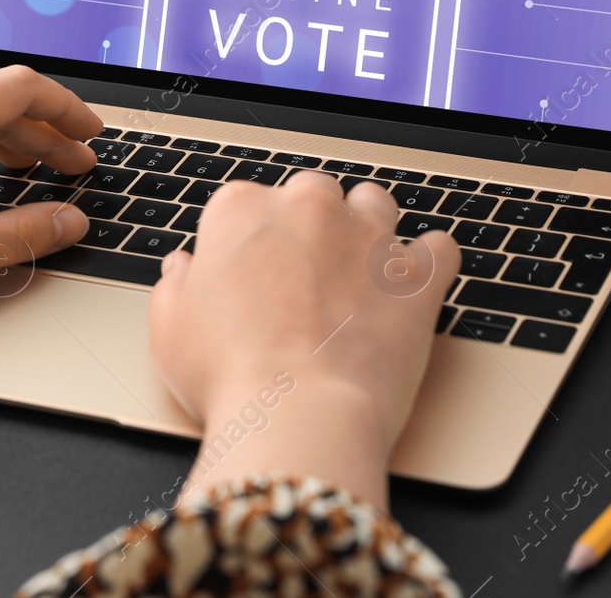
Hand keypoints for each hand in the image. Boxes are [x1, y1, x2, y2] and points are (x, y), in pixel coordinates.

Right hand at [148, 172, 458, 508]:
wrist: (299, 415)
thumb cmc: (230, 376)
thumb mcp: (170, 330)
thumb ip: (176, 286)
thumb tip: (182, 268)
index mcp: (242, 211)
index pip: (245, 204)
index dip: (247, 243)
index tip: (249, 276)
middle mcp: (308, 208)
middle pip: (312, 195)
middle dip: (309, 227)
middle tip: (301, 281)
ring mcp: (368, 236)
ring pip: (374, 205)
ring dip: (368, 229)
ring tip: (358, 273)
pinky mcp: (416, 274)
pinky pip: (440, 248)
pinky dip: (430, 262)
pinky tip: (414, 285)